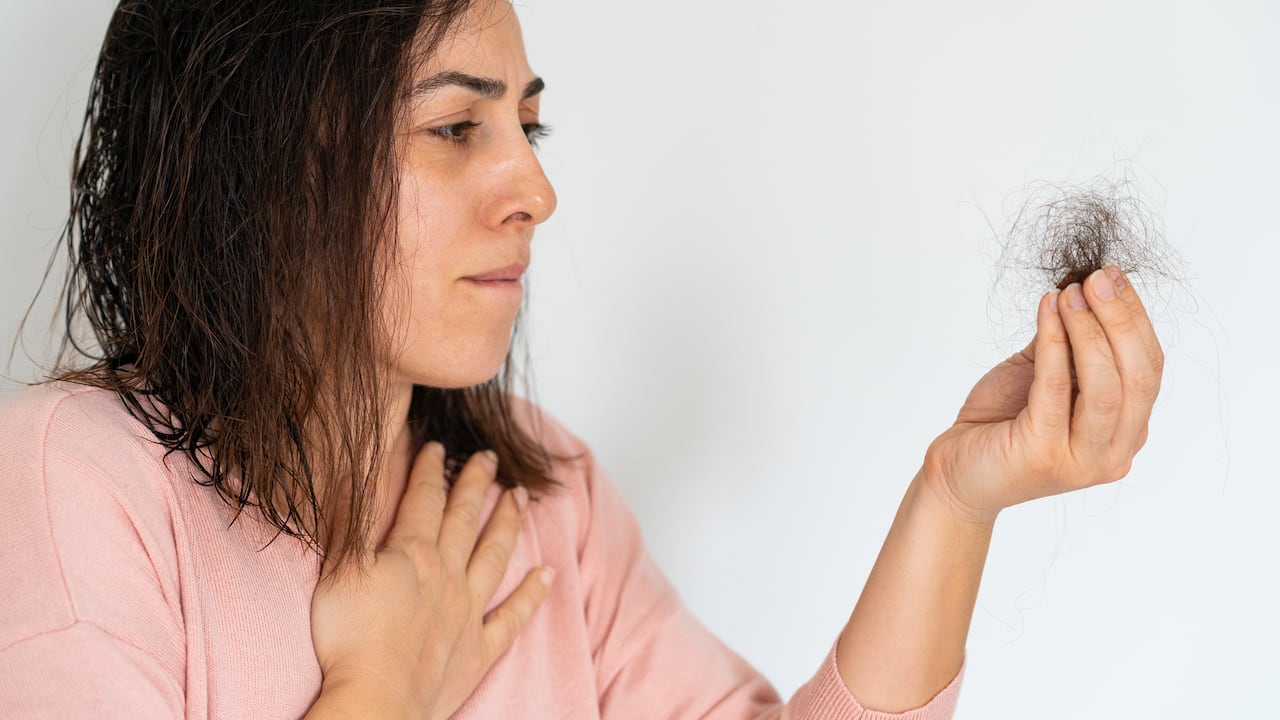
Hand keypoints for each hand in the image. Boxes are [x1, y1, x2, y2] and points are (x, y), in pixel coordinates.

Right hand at [308, 443, 555, 719]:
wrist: (376, 698)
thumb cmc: (351, 637)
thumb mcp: (340, 569)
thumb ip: (354, 520)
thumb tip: (360, 474)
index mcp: (413, 553)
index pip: (425, 500)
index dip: (431, 470)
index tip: (437, 447)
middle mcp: (447, 575)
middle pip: (465, 519)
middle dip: (476, 484)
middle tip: (487, 457)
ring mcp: (467, 611)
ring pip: (495, 556)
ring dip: (509, 523)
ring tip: (521, 496)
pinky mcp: (477, 649)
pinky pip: (512, 617)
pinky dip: (532, 594)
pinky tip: (548, 574)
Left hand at [924, 266, 1163, 523]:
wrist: (956, 473)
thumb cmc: (1002, 423)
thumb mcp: (1044, 376)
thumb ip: (1070, 345)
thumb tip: (1084, 290)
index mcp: (1126, 432)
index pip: (1149, 369)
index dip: (1136, 318)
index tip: (1112, 276)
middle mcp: (1114, 452)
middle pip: (1137, 376)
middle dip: (1120, 319)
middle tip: (1096, 278)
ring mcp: (1082, 459)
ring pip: (1105, 386)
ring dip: (1089, 330)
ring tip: (1070, 292)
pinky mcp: (1044, 454)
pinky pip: (1056, 389)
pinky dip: (1053, 344)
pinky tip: (1046, 311)